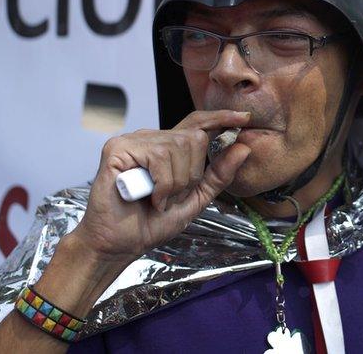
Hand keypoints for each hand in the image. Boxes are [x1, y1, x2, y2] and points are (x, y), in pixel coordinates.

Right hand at [70, 110, 251, 265]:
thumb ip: (218, 174)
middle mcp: (150, 138)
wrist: (119, 244)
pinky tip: (147, 197)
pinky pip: (158, 157)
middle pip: (195, 138)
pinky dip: (161, 184)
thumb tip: (243, 148)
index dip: (220, 118)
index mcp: (167, 147)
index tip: (245, 119)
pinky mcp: (118, 148)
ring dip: (175, 185)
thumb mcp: (195, 199)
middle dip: (191, 175)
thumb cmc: (150, 223)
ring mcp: (133, 140)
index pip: (197, 122)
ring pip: (179, 147)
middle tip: (171, 197)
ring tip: (157, 199)